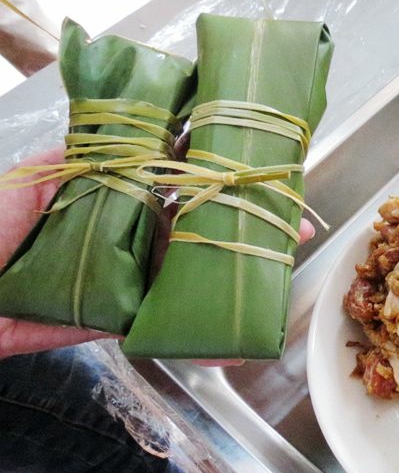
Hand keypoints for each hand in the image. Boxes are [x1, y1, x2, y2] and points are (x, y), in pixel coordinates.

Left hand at [0, 149, 316, 361]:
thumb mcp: (31, 179)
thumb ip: (78, 158)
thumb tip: (128, 131)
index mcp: (112, 195)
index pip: (179, 180)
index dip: (222, 173)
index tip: (261, 164)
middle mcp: (126, 235)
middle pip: (199, 229)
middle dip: (249, 226)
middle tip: (294, 227)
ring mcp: (124, 279)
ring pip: (189, 276)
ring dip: (236, 277)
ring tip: (278, 273)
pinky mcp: (111, 321)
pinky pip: (159, 328)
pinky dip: (196, 339)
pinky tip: (230, 341)